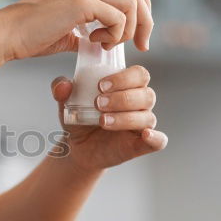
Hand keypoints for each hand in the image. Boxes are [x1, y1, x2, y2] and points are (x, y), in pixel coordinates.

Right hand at [0, 0, 152, 61]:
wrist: (6, 34)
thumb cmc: (29, 36)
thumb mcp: (65, 30)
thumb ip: (85, 31)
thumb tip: (101, 42)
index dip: (141, 9)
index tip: (139, 37)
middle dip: (145, 21)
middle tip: (142, 45)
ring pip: (131, 3)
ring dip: (128, 30)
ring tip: (106, 44)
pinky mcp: (81, 1)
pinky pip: (118, 16)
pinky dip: (115, 34)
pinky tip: (95, 42)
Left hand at [51, 65, 167, 170]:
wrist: (78, 147)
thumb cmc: (80, 117)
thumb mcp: (66, 102)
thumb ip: (61, 89)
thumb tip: (63, 85)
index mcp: (127, 87)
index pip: (139, 74)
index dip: (124, 78)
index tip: (101, 85)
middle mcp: (140, 103)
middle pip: (146, 94)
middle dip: (122, 98)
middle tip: (98, 103)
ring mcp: (143, 124)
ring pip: (147, 117)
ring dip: (125, 118)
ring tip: (102, 121)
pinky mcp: (142, 144)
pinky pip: (159, 141)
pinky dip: (156, 138)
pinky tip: (145, 135)